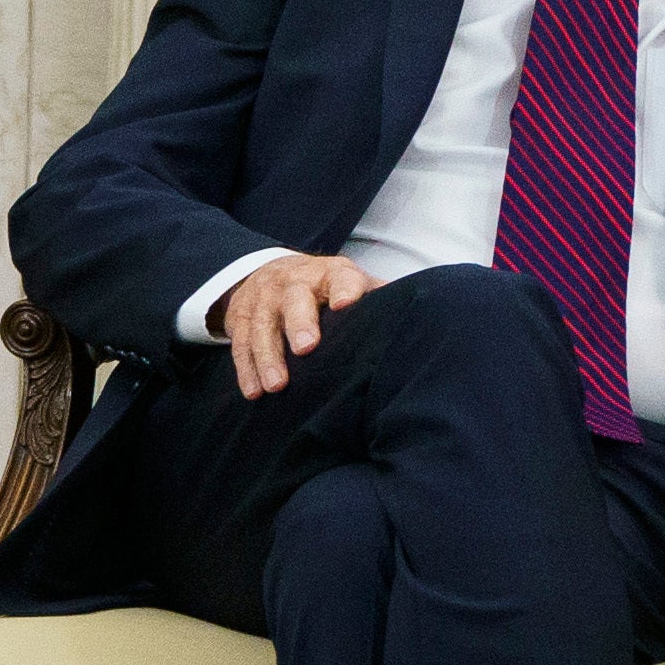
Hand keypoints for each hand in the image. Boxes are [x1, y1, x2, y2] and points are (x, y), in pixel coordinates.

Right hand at [213, 252, 382, 400]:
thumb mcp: (350, 284)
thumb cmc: (324, 289)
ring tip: (276, 387)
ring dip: (267, 357)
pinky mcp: (240, 318)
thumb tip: (425, 315)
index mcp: (329, 274)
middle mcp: (293, 283)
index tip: (347, 305)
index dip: (345, 289)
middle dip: (299, 322)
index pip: (340, 278)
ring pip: (261, 326)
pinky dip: (246, 369)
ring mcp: (263, 300)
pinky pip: (239, 344)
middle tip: (306, 348)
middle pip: (294, 299)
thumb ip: (377, 297)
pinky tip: (253, 392)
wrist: (269, 272)